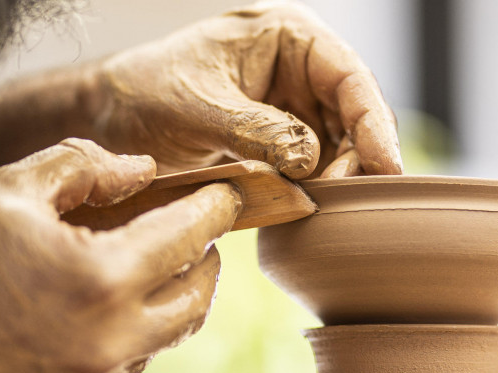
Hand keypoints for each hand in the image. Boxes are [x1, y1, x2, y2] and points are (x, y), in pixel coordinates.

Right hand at [0, 138, 239, 372]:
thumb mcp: (7, 190)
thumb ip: (83, 168)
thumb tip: (140, 170)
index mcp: (100, 279)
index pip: (188, 236)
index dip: (215, 209)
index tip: (229, 194)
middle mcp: (110, 339)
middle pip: (197, 296)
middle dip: (207, 257)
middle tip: (199, 231)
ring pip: (166, 336)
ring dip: (173, 297)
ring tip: (156, 264)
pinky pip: (127, 363)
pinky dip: (133, 330)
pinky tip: (106, 306)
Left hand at [88, 1, 402, 178]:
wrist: (112, 119)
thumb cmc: (146, 91)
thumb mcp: (196, 106)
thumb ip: (254, 129)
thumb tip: (309, 159)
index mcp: (287, 37)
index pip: (349, 76)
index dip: (373, 122)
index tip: (385, 166)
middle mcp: (299, 70)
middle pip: (354, 117)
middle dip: (354, 160)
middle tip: (338, 201)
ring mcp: (292, 108)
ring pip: (339, 148)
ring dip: (335, 181)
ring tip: (316, 208)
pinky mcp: (281, 143)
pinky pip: (313, 169)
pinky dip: (312, 191)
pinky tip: (301, 210)